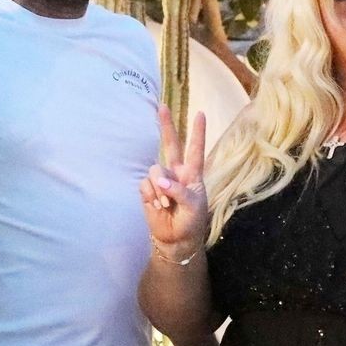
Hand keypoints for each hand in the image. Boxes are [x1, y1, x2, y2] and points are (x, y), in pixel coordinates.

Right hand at [140, 105, 208, 257]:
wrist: (176, 239)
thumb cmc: (191, 221)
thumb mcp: (192, 206)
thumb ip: (178, 190)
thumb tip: (160, 181)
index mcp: (192, 174)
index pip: (195, 149)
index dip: (197, 132)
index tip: (200, 113)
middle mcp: (176, 172)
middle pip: (170, 144)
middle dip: (166, 126)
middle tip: (161, 107)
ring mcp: (160, 179)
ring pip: (155, 170)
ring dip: (160, 188)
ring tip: (166, 204)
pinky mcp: (147, 189)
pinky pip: (145, 184)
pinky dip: (151, 196)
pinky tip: (158, 206)